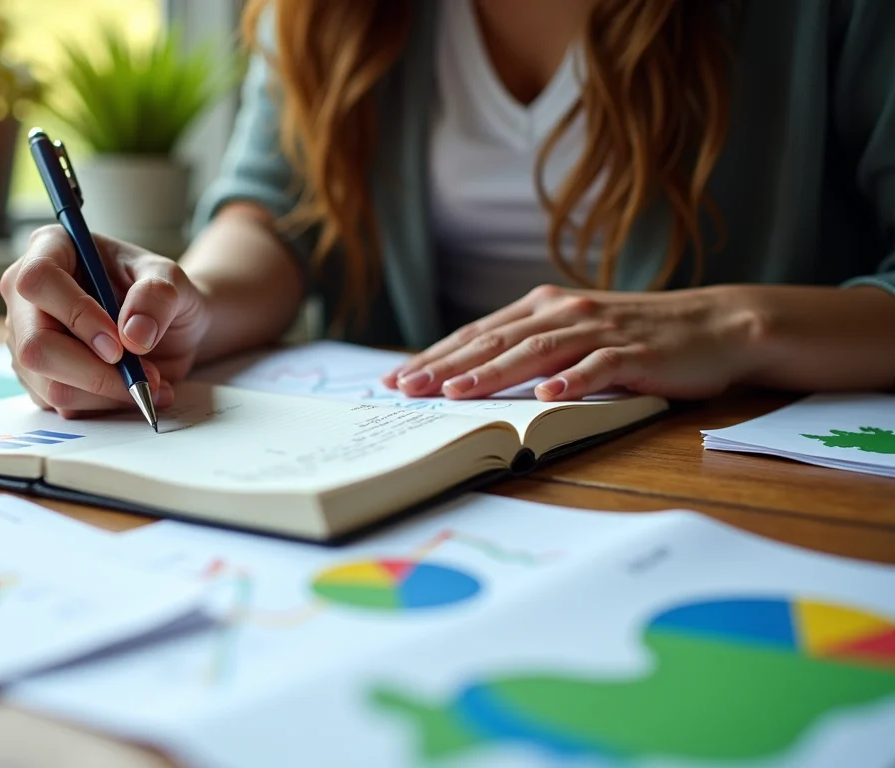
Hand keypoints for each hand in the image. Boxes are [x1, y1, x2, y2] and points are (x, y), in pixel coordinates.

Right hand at [1, 226, 210, 417]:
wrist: (167, 328)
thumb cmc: (160, 294)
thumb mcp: (172, 282)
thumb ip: (158, 297)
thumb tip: (133, 335)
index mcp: (51, 249)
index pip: (39, 280)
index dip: (76, 314)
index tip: (119, 344)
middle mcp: (26, 296)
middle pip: (35, 345)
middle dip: (93, 371)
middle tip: (143, 377)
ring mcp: (26, 339)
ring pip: (50, 384)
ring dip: (107, 393)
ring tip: (151, 383)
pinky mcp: (37, 378)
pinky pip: (62, 405)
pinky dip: (105, 405)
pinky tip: (134, 390)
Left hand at [380, 284, 763, 400]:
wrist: (715, 324)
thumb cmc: (637, 336)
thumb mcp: (575, 335)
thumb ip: (530, 348)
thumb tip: (470, 376)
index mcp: (543, 306)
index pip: (477, 333)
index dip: (434, 355)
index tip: (395, 378)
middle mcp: (564, 311)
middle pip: (494, 340)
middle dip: (445, 365)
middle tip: (405, 388)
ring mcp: (599, 330)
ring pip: (536, 351)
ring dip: (493, 373)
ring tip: (456, 393)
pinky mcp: (635, 352)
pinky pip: (598, 367)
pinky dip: (570, 381)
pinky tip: (544, 397)